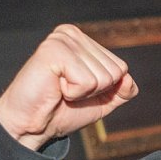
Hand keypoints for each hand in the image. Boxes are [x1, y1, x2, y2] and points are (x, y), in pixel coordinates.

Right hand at [0, 24, 138, 150]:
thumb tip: (128, 79)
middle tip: (67, 92)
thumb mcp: (102, 101)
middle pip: (115, 71)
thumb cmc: (62, 111)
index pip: (121, 68)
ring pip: (103, 77)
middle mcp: (72, 34)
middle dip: (95, 91)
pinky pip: (87, 81)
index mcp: (84, 41)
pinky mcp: (52, 50)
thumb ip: (122, 90)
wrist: (32, 125)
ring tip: (60, 89)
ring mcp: (62, 39)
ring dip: (82, 93)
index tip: (78, 90)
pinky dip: (74, 93)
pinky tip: (55, 87)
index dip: (104, 89)